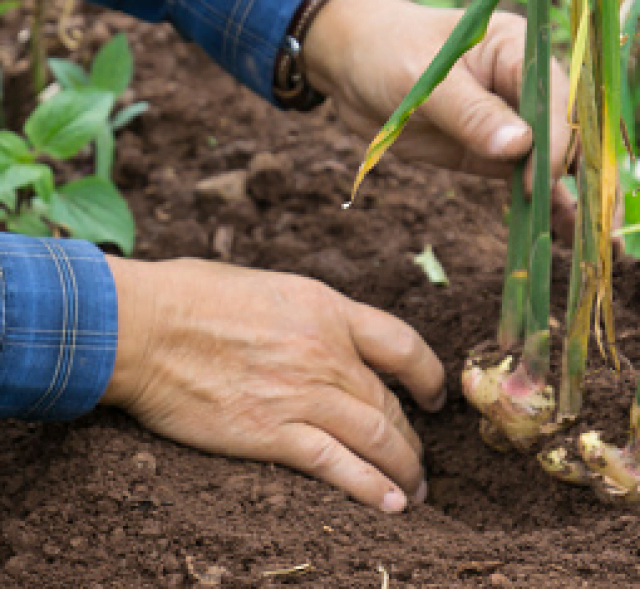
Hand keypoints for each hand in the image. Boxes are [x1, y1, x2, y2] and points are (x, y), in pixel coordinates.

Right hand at [102, 256, 445, 512]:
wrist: (144, 325)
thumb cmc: (192, 295)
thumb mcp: (266, 286)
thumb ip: (304, 312)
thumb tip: (316, 331)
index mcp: (326, 308)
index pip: (402, 344)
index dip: (428, 374)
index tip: (433, 395)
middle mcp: (326, 352)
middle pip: (390, 402)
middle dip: (411, 437)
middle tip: (417, 458)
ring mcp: (302, 394)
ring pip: (377, 438)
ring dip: (404, 470)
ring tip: (415, 491)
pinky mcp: (273, 434)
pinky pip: (338, 467)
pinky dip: (371, 489)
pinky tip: (390, 505)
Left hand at [305, 0, 574, 240]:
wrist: (350, 66)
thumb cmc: (387, 52)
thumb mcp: (425, 80)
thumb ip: (470, 113)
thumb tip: (520, 146)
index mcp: (516, 49)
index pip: (552, 96)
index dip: (556, 138)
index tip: (543, 176)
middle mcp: (520, 85)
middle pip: (563, 131)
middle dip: (577, 173)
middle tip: (594, 222)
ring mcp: (506, 120)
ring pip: (547, 160)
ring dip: (565, 196)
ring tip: (587, 240)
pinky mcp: (486, 150)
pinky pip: (519, 177)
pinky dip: (536, 202)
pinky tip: (556, 233)